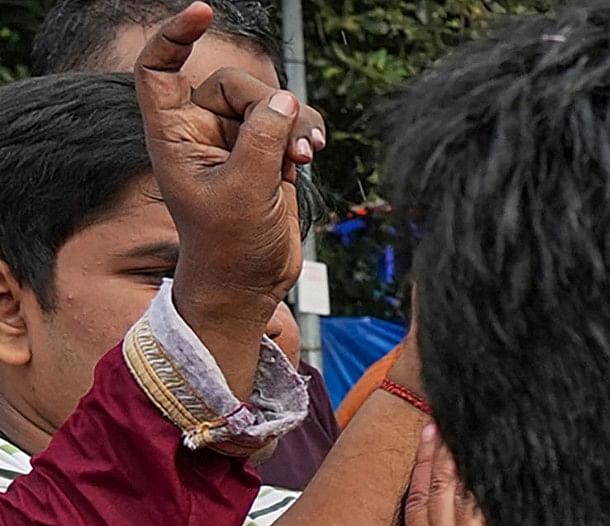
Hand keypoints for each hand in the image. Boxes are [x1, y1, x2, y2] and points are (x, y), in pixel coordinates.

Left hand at [137, 2, 318, 366]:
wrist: (249, 281)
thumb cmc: (229, 243)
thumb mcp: (245, 189)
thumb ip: (263, 140)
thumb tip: (286, 102)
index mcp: (173, 134)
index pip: (159, 68)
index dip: (175, 35)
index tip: (203, 10)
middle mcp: (200, 130)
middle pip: (234, 85)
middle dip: (269, 108)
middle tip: (293, 147)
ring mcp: (236, 141)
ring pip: (270, 103)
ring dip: (297, 123)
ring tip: (310, 156)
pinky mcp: (268, 154)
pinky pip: (292, 122)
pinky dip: (308, 133)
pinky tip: (316, 154)